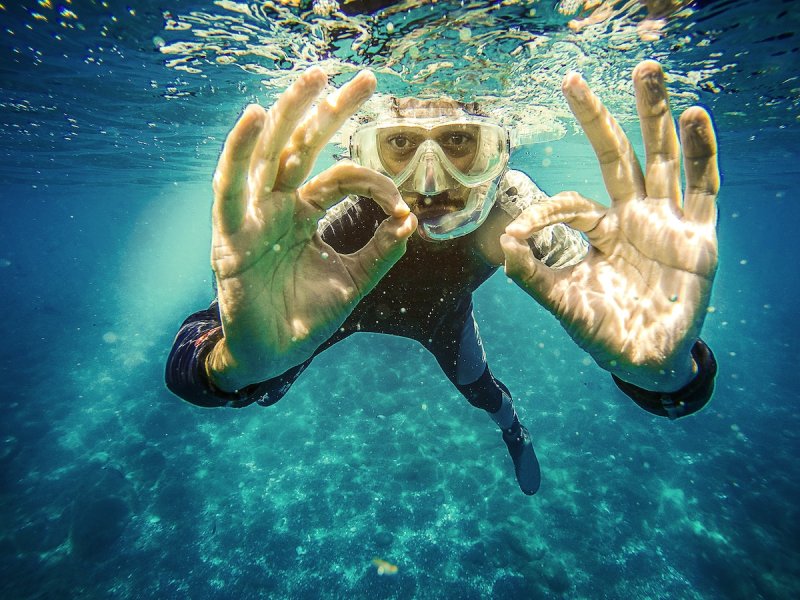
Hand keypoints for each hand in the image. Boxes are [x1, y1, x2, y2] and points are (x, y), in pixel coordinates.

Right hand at [207, 68, 416, 390]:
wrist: (272, 358)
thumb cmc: (306, 319)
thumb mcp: (352, 282)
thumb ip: (380, 253)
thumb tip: (412, 221)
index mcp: (303, 214)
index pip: (340, 178)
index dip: (373, 182)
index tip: (403, 205)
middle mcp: (277, 206)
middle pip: (303, 146)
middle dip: (330, 110)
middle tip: (363, 77)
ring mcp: (252, 217)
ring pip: (268, 154)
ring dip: (288, 113)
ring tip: (313, 77)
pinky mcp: (230, 235)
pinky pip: (231, 187)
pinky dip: (240, 150)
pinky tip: (256, 117)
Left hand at [501, 60, 718, 391]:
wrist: (647, 362)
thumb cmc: (605, 332)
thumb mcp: (565, 304)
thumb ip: (534, 278)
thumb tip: (501, 242)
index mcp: (599, 231)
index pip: (570, 205)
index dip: (544, 211)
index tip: (517, 233)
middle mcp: (633, 217)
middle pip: (616, 156)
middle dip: (597, 119)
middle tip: (571, 79)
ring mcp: (667, 222)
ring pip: (661, 158)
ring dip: (655, 115)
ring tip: (648, 72)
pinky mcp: (698, 234)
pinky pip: (702, 186)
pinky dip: (700, 152)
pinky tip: (693, 117)